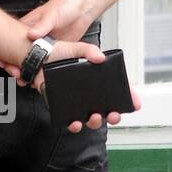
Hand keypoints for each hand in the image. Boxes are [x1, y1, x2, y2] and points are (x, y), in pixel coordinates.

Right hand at [0, 0, 94, 80]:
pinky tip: (39, 77)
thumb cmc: (64, 6)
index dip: (5, 52)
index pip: (11, 41)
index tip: (2, 62)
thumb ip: (42, 25)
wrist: (82, 9)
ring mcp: (43, 46)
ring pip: (31, 61)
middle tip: (15, 73)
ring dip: (27, 70)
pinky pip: (45, 64)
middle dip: (14, 65)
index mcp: (28, 27)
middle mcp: (33, 38)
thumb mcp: (52, 15)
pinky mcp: (54, 52)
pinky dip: (41, 71)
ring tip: (25, 79)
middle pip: (18, 54)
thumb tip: (31, 34)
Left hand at [8, 38, 140, 130]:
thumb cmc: (56, 53)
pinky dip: (75, 124)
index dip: (128, 97)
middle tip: (114, 114)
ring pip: (92, 117)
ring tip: (95, 117)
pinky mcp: (63, 106)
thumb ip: (88, 50)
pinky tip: (76, 123)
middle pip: (107, 108)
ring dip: (96, 121)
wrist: (36, 59)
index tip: (135, 104)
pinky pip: (72, 119)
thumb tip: (101, 57)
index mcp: (96, 79)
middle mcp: (89, 92)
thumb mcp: (75, 47)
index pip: (117, 89)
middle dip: (114, 115)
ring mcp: (77, 101)